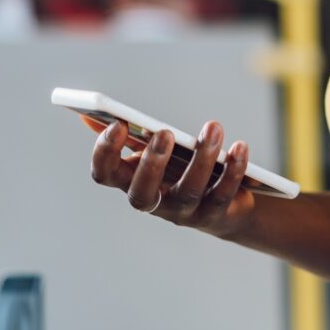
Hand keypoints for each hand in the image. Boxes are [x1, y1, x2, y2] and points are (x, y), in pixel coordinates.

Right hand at [89, 119, 256, 238]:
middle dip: (152, 163)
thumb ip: (126, 134)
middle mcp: (153, 202)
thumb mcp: (151, 150)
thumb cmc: (178, 168)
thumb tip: (90, 115)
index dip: (105, 153)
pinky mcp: (215, 214)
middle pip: (142, 194)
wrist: (221, 205)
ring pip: (189, 192)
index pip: (104, 175)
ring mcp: (183, 213)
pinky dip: (233, 170)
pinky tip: (239, 146)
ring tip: (213, 127)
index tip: (118, 123)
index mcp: (130, 181)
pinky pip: (223, 195)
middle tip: (165, 132)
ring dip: (202, 157)